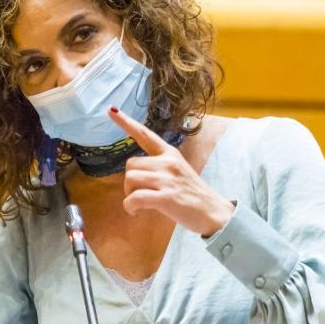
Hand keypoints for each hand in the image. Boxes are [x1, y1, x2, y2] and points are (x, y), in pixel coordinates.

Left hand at [109, 108, 234, 236]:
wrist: (214, 212)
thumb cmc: (193, 195)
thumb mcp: (178, 171)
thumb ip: (159, 167)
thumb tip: (136, 174)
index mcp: (170, 154)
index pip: (145, 134)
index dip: (126, 122)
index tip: (111, 110)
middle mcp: (168, 162)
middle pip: (131, 164)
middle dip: (129, 182)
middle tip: (139, 195)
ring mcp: (167, 179)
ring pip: (130, 179)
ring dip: (129, 194)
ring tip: (139, 204)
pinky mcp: (166, 197)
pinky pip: (134, 198)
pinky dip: (130, 207)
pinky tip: (136, 212)